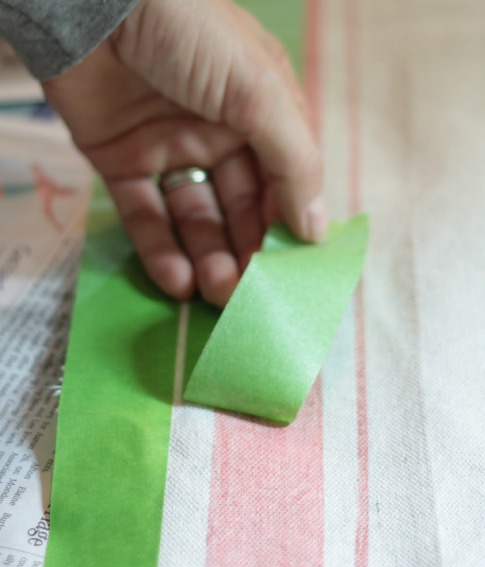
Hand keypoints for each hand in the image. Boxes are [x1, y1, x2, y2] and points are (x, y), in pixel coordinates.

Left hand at [42, 0, 324, 307]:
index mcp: (260, 113)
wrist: (94, 1)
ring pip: (194, 218)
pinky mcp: (121, 162)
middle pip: (238, 208)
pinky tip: (177, 281)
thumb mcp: (260, 91)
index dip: (284, 227)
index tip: (287, 272)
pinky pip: (145, 215)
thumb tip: (317, 229)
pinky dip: (160, 250)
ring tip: (213, 293)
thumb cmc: (189, 32)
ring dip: (206, 258)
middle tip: (244, 295)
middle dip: (243, 251)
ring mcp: (168, 149)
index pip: (281, 183)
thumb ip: (294, 162)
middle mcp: (217, 134)